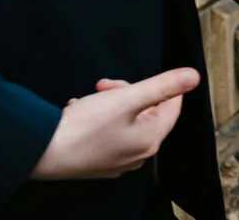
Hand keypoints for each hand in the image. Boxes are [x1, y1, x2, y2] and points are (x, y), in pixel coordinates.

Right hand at [32, 67, 198, 179]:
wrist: (44, 152)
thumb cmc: (84, 127)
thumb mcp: (127, 99)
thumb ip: (163, 86)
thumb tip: (194, 77)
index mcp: (150, 140)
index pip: (172, 107)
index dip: (160, 86)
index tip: (140, 78)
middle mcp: (138, 155)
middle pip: (146, 112)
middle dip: (127, 92)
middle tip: (106, 85)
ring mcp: (117, 161)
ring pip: (124, 120)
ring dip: (110, 102)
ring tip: (90, 98)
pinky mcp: (98, 162)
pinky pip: (106, 132)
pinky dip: (96, 117)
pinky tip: (80, 110)